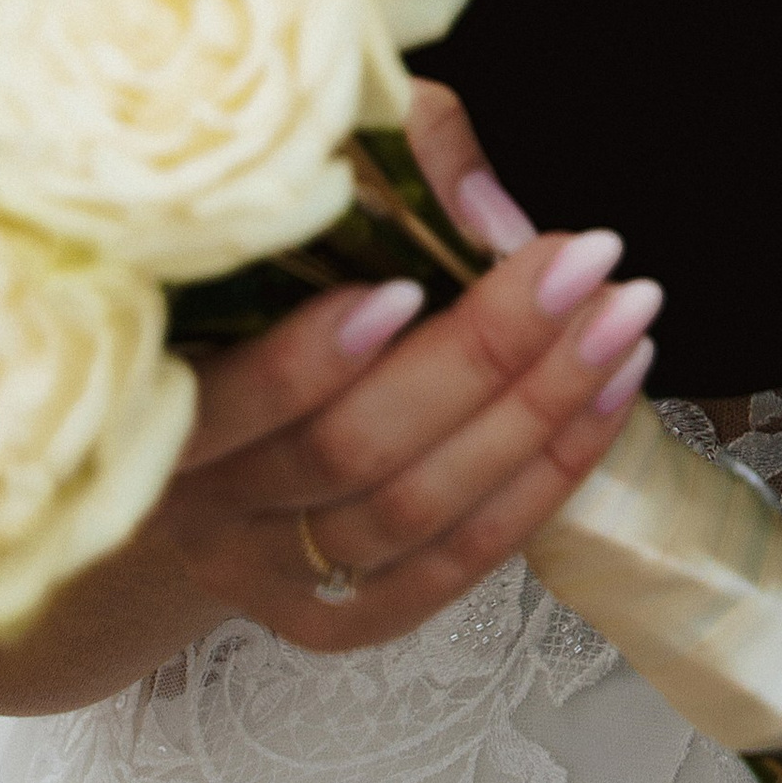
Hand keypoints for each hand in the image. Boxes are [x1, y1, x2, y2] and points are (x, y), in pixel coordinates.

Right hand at [0, 99, 650, 708]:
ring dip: (539, 419)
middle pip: (351, 451)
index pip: (227, 402)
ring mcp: (260, 574)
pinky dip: (538, 492)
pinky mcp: (326, 620)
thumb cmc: (264, 269)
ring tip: (627, 326)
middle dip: (487, 354)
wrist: (203, 428)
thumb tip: (483, 210)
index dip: (309, 357)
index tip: (406, 284)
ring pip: (411, 516)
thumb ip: (390, 162)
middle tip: (596, 264)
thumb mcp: (307, 184)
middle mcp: (199, 505)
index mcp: (155, 393)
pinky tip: (606, 405)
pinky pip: (443, 576)